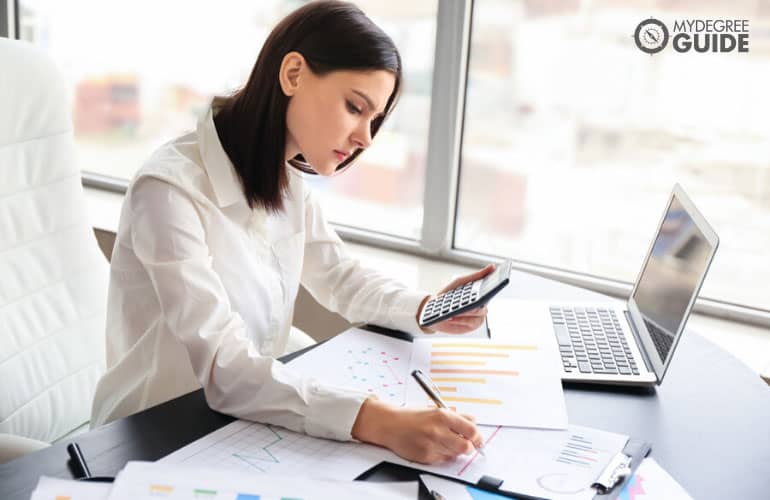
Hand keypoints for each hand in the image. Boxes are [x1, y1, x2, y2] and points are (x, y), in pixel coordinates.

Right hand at [351, 398, 482, 463]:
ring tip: (446, 442)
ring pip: (455, 455)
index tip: (477, 438)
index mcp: (442, 416)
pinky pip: (443, 460)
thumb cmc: (411, 416)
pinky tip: (435, 446)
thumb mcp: (434, 409)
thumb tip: (472, 420)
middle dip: (469, 447)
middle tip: (466, 444)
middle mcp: (438, 431)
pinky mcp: (426, 456)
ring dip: (455, 450)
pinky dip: (443, 455)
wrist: (390, 424)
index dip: (477, 436)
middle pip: (466, 447)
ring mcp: (431, 445)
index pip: (471, 430)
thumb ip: (455, 415)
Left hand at [417, 264, 494, 333]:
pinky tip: (452, 317)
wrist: (434, 310)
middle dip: (473, 303)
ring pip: (479, 313)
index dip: (494, 287)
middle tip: (465, 301)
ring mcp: (479, 316)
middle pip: (485, 304)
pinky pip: (472, 322)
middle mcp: (482, 305)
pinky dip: (461, 319)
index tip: (489, 286)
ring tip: (454, 310)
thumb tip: (493, 266)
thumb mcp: (460, 281)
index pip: (491, 290)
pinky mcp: (472, 325)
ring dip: (465, 311)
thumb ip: (476, 275)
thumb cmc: (448, 294)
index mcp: (481, 293)